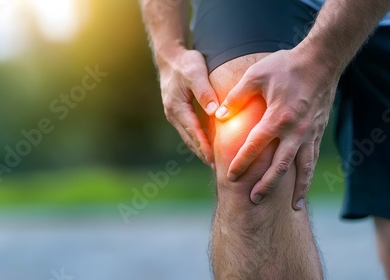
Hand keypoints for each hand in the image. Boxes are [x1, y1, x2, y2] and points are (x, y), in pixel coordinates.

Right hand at [158, 47, 218, 164]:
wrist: (170, 57)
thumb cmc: (185, 63)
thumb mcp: (196, 72)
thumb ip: (204, 91)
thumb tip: (214, 111)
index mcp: (177, 107)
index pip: (193, 131)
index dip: (204, 146)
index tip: (214, 159)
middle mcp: (173, 114)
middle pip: (190, 139)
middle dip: (203, 154)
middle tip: (218, 168)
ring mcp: (174, 115)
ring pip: (188, 137)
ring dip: (200, 150)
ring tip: (215, 163)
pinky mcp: (178, 113)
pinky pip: (189, 131)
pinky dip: (198, 140)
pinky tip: (209, 146)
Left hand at [215, 48, 339, 208]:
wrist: (322, 60)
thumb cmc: (286, 66)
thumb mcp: (256, 75)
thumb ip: (236, 97)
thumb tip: (220, 116)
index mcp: (277, 118)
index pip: (254, 148)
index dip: (241, 163)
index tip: (230, 177)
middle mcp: (296, 131)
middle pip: (279, 167)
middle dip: (266, 185)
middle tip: (253, 200)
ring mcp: (310, 134)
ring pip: (303, 168)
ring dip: (296, 189)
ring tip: (292, 207)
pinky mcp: (319, 132)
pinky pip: (313, 159)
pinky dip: (309, 175)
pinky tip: (304, 186)